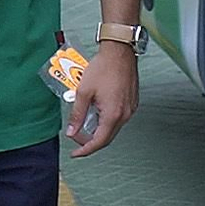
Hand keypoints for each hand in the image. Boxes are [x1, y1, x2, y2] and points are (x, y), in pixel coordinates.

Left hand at [68, 42, 138, 157]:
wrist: (120, 52)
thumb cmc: (103, 67)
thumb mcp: (83, 91)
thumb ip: (77, 114)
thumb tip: (72, 131)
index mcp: (112, 114)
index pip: (98, 142)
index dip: (85, 150)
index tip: (76, 153)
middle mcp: (124, 114)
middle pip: (107, 137)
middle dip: (91, 141)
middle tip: (77, 138)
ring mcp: (130, 109)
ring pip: (113, 128)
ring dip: (99, 130)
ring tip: (85, 124)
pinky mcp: (132, 102)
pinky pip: (119, 118)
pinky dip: (107, 121)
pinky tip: (97, 113)